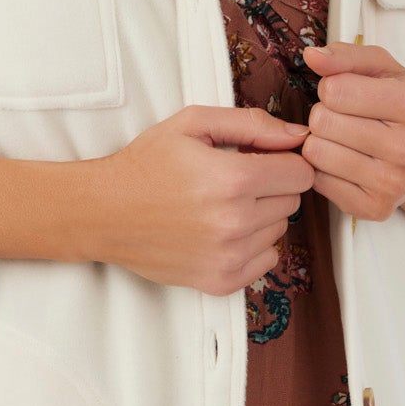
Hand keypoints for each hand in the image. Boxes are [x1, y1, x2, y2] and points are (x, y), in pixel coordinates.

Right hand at [92, 104, 314, 294]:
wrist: (103, 212)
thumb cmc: (145, 166)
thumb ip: (251, 124)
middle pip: (292, 202)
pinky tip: (221, 231)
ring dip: (260, 217)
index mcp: (233, 179)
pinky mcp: (220, 280)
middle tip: (233, 181)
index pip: (301, 174)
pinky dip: (251, 246)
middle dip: (270, 187)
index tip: (260, 160)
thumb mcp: (192, 125)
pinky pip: (266, 261)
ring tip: (220, 206)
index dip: (282, 161)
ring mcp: (228, 256)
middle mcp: (235, 222)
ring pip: (279, 230)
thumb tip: (298, 136)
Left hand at [298, 40, 404, 220]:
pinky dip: (322, 169)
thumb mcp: (383, 69)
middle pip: (322, 121)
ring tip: (342, 139)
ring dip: (320, 141)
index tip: (347, 93)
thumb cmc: (399, 104)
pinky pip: (318, 181)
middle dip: (324, 114)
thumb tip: (311, 56)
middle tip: (344, 118)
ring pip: (316, 153)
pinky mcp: (374, 208)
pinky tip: (343, 162)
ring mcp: (393, 183)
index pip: (336, 90)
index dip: (331, 87)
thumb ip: (346, 56)